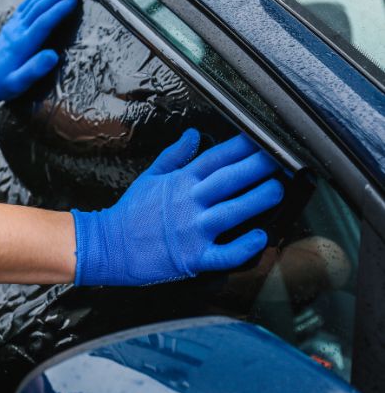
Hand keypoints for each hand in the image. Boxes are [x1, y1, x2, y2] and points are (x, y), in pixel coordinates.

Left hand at [0, 0, 77, 99]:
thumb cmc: (1, 83)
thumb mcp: (17, 83)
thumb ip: (34, 69)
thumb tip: (52, 56)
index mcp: (22, 45)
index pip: (44, 22)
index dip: (59, 10)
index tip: (73, 1)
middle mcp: (18, 30)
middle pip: (40, 7)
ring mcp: (14, 25)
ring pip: (34, 2)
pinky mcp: (13, 24)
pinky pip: (27, 4)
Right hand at [72, 129, 283, 285]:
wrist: (110, 245)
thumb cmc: (131, 212)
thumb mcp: (150, 176)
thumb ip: (174, 154)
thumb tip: (193, 134)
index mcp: (180, 182)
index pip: (216, 158)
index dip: (241, 147)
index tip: (261, 140)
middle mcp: (189, 202)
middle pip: (229, 180)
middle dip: (258, 168)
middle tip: (281, 159)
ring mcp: (192, 230)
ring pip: (232, 212)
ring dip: (257, 199)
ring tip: (277, 189)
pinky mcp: (193, 257)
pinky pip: (223, 253)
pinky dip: (243, 248)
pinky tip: (260, 238)